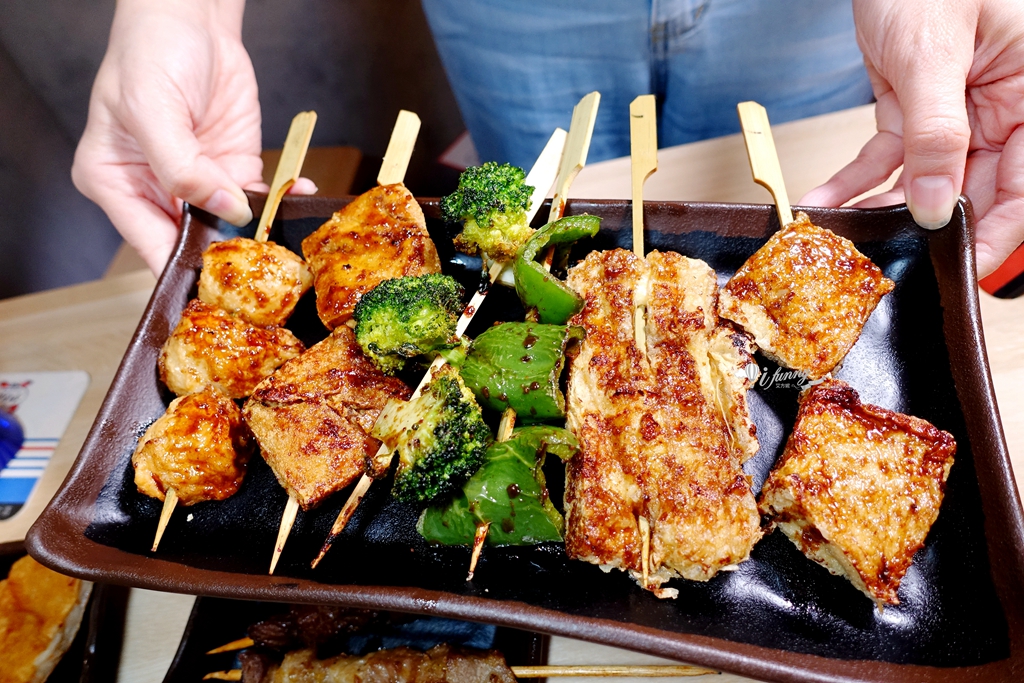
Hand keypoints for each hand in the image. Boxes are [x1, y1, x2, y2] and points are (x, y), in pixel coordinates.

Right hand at [73, 0, 312, 273]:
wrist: (191, 17)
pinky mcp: (233, 169)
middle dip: (229, 255)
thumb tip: (222, 209)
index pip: (149, 244)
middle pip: (193, 242)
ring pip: (231, 226)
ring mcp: (198, 182)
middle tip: (264, 265)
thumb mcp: (152, 109)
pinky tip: (298, 196)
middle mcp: (154, 190)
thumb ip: (181, 167)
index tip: (218, 285)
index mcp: (114, 183)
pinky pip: (259, 199)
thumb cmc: (151, 51)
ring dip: (260, 231)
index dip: (184, 267)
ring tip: (286, 235)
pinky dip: (280, 202)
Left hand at [800, 0, 1023, 277]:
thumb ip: (936, 134)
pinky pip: (886, 158)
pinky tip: (825, 202)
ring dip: (883, 208)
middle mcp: (999, 110)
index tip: (962, 264)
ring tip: (847, 239)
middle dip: (929, 226)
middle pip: (973, 189)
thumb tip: (936, 204)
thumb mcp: (933, 55)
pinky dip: (855, 180)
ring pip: (924, 180)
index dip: (999, 230)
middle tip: (888, 260)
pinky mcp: (911, 112)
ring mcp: (953, 115)